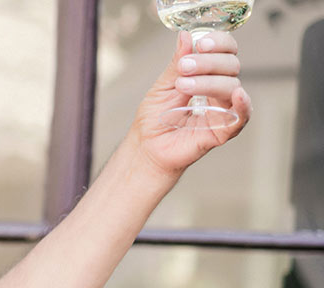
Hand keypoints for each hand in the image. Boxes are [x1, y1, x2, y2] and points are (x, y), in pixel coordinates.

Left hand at [131, 31, 251, 178]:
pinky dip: (243, 105)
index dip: (218, 43)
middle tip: (184, 68)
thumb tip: (186, 36)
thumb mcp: (163, 86)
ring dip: (209, 82)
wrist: (146, 148)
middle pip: (231, 66)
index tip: (201, 43)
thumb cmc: (155, 119)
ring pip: (232, 86)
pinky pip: (241, 117)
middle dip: (208, 63)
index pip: (225, 52)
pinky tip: (237, 95)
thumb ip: (176, 64)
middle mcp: (220, 90)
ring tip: (183, 85)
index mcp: (209, 75)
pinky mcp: (222, 130)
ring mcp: (223, 109)